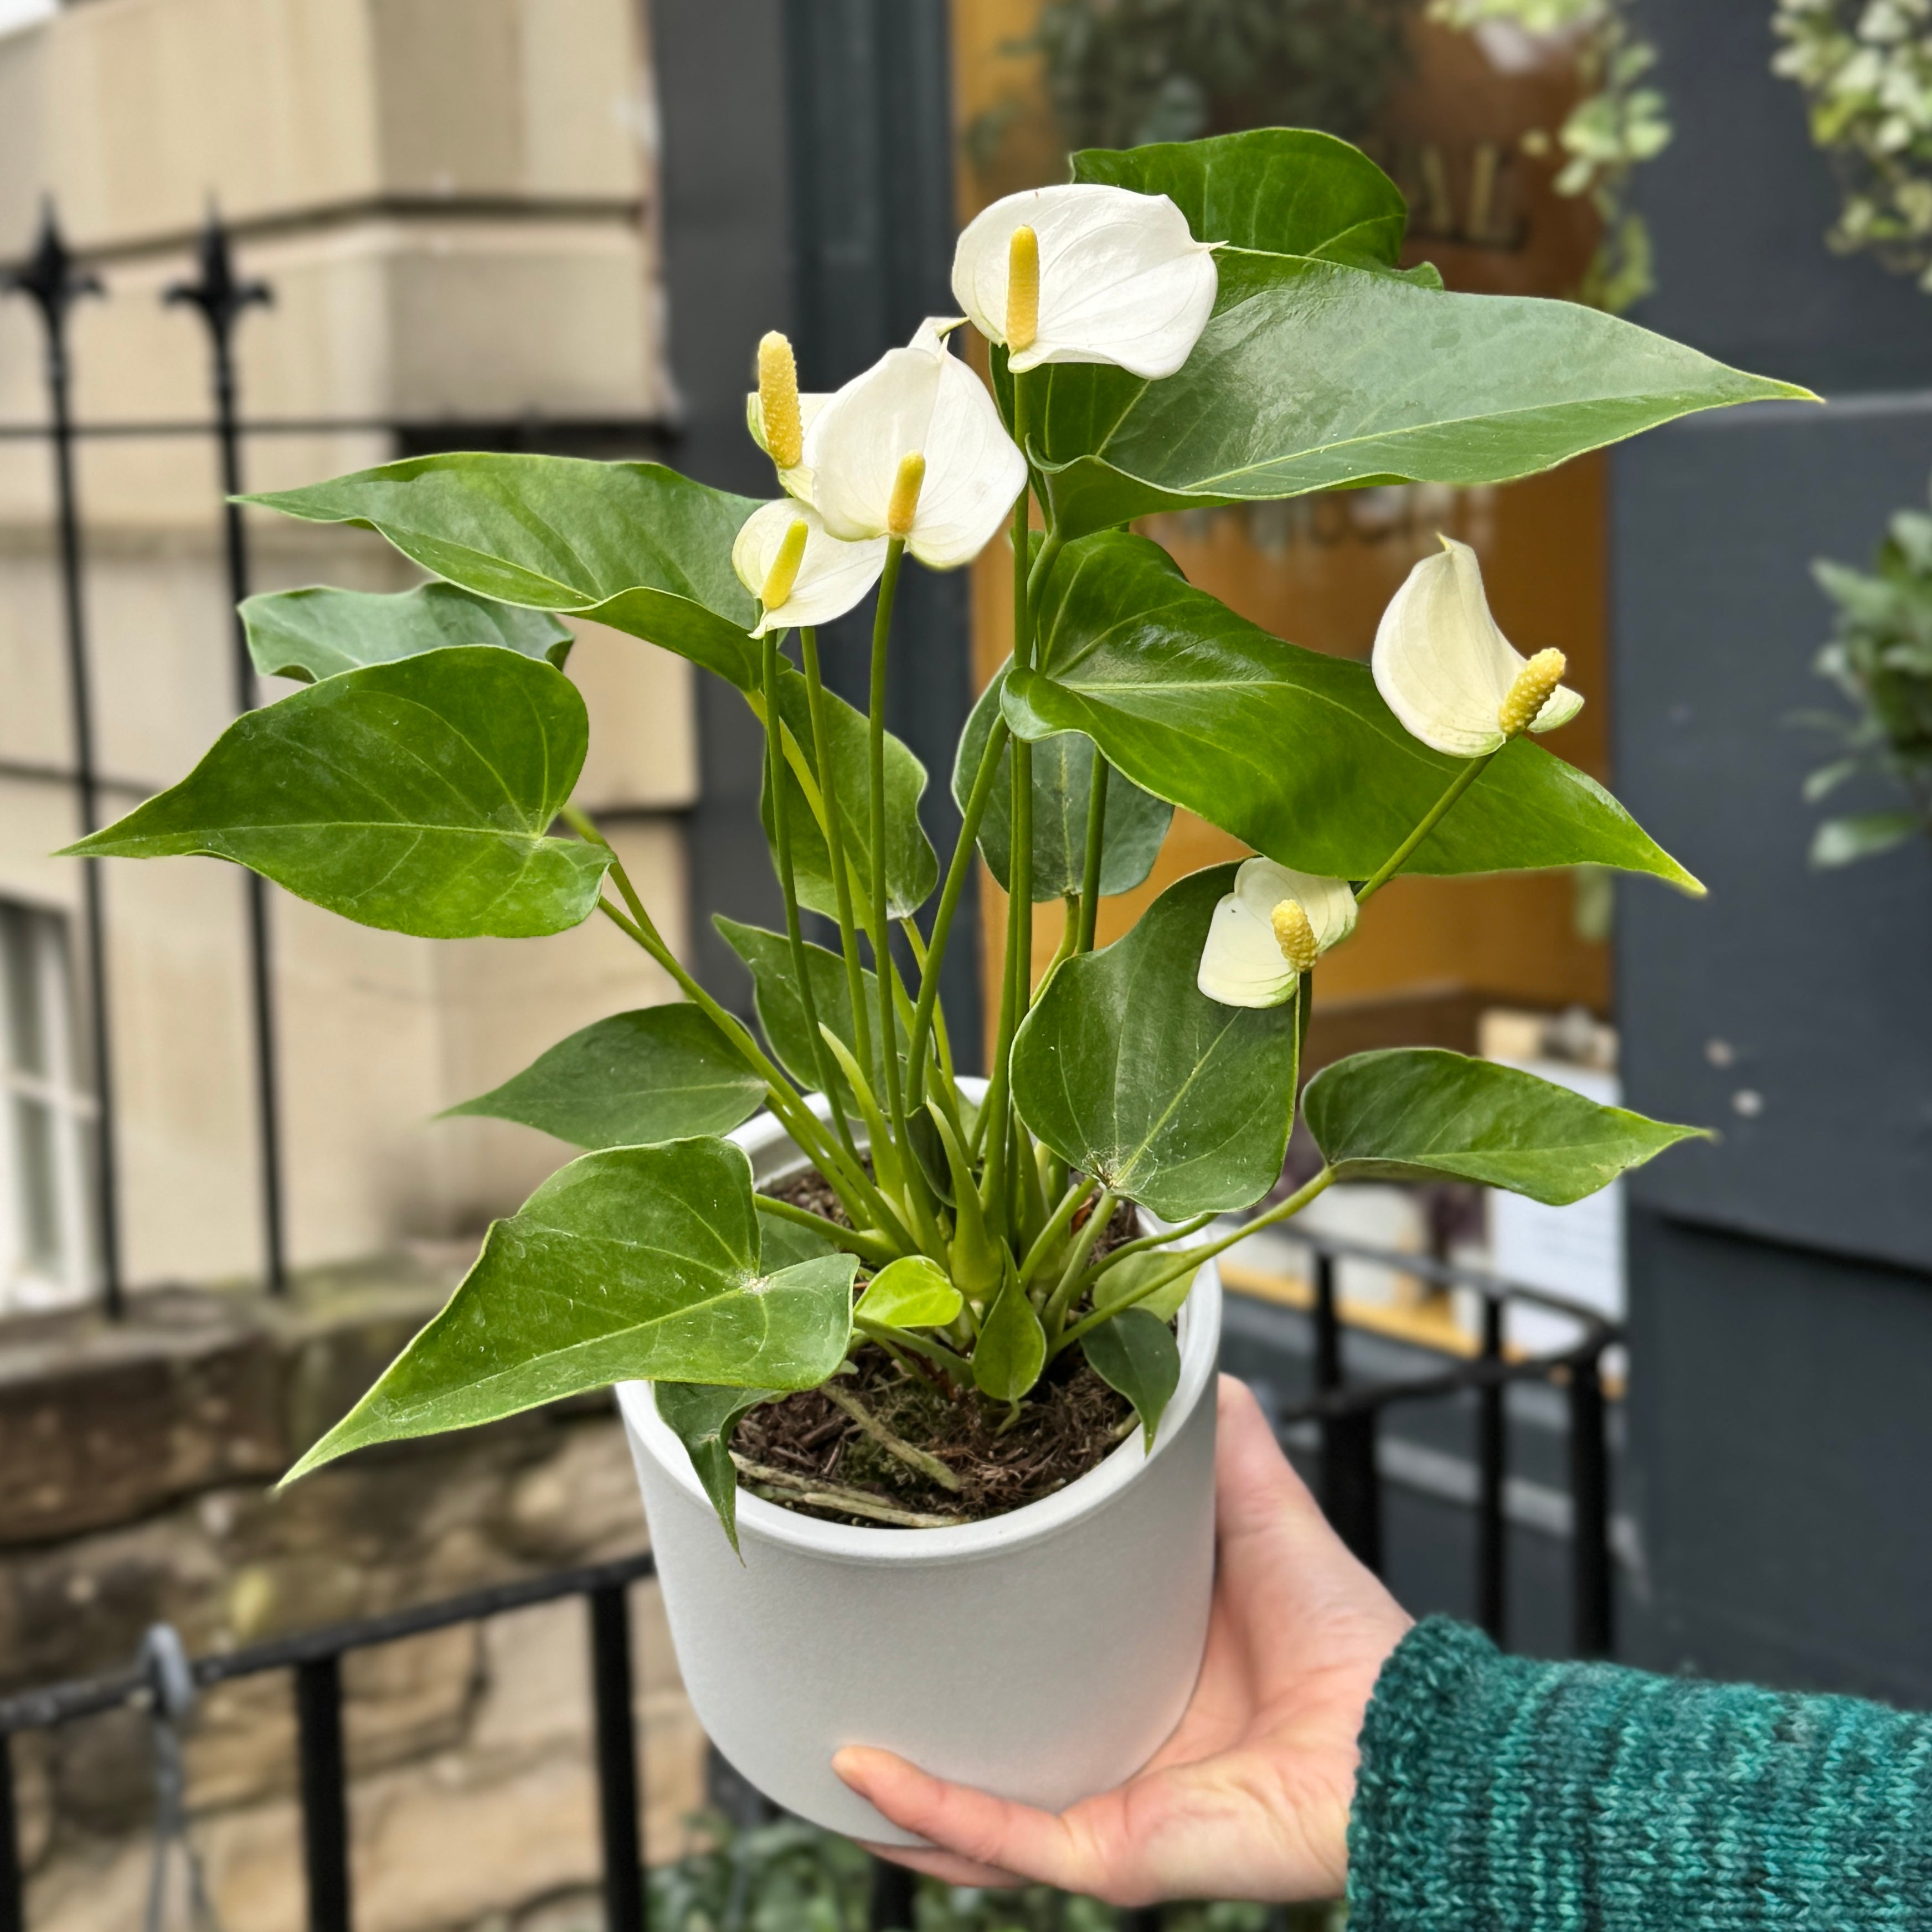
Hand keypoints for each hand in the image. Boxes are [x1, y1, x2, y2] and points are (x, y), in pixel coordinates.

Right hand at [834, 1374, 1411, 1907]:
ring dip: (892, 1788)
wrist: (1406, 1738)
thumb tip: (1190, 1357)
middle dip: (910, 1722)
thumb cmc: (1348, 1637)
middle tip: (831, 1663)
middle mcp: (1116, 1749)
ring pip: (970, 1815)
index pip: (1036, 1659)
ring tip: (809, 1740)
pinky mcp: (1113, 1852)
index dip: (973, 1624)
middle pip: (989, 1746)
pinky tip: (863, 1771)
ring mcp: (1107, 1809)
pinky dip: (931, 1811)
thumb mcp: (1261, 1515)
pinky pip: (1003, 1842)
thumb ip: (1222, 1440)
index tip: (908, 1565)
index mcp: (1144, 1676)